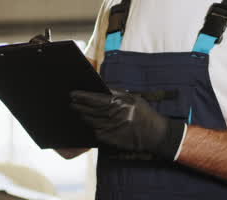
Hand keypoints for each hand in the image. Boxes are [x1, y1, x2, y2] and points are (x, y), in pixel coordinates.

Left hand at [69, 90, 185, 160]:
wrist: (155, 134)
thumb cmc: (144, 114)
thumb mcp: (133, 98)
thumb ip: (117, 93)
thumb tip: (102, 88)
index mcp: (119, 104)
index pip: (95, 99)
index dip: (83, 96)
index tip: (74, 94)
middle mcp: (113, 116)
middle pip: (91, 110)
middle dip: (79, 106)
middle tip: (72, 102)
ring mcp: (112, 129)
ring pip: (92, 122)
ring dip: (84, 116)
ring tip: (78, 111)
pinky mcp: (112, 139)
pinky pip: (97, 133)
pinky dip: (92, 128)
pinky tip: (89, 124)